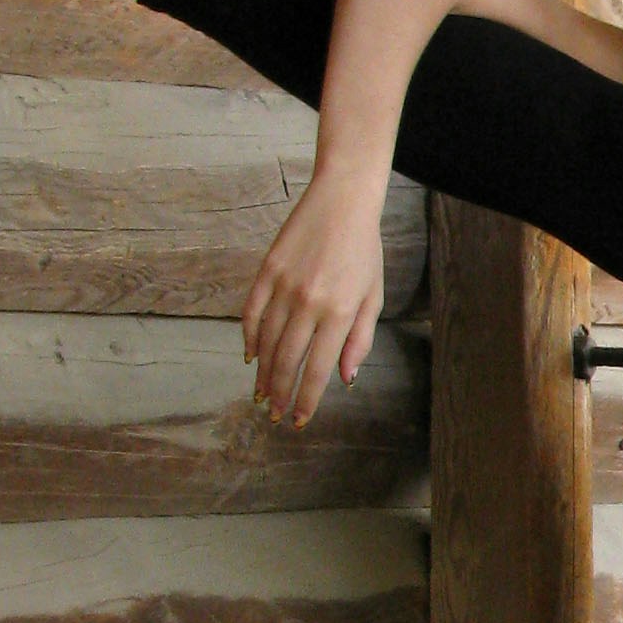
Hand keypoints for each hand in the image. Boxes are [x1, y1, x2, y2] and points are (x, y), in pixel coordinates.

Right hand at [242, 170, 387, 425]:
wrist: (342, 202)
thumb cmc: (364, 251)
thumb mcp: (372, 297)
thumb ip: (359, 339)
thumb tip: (344, 378)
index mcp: (338, 313)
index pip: (318, 369)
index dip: (306, 399)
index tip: (299, 420)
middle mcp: (309, 303)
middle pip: (287, 360)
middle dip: (280, 393)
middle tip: (274, 414)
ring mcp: (284, 286)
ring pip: (267, 341)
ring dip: (263, 373)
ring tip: (261, 394)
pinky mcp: (266, 270)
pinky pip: (252, 313)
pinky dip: (250, 338)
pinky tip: (251, 357)